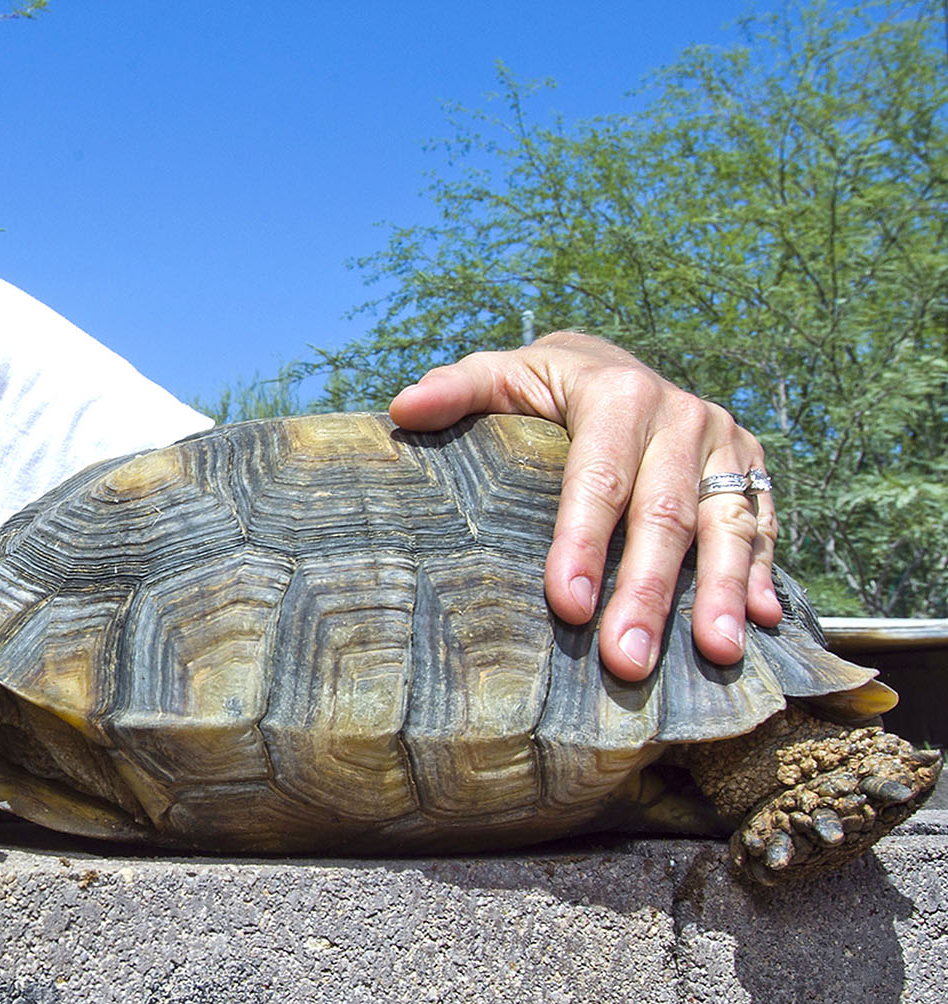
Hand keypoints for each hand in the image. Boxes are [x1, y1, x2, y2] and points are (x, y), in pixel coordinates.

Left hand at [387, 331, 781, 681]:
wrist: (615, 363)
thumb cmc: (541, 387)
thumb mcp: (498, 375)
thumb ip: (455, 390)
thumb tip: (403, 409)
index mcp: (617, 394)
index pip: (595, 479)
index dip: (581, 543)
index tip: (564, 603)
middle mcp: (682, 417)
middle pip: (665, 516)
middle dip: (647, 592)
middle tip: (625, 661)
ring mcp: (725, 445)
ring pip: (728, 525)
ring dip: (723, 594)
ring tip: (715, 654)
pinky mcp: (752, 469)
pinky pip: (765, 526)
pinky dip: (766, 574)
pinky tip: (762, 624)